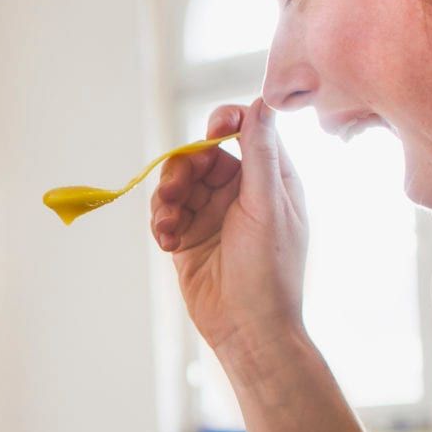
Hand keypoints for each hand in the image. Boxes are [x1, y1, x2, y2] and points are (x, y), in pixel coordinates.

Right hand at [151, 98, 308, 356]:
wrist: (248, 329)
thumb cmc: (269, 270)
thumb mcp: (267, 205)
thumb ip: (260, 153)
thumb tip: (261, 102)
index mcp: (270, 179)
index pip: (244, 132)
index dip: (225, 124)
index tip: (213, 130)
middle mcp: (240, 193)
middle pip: (201, 156)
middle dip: (183, 169)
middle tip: (175, 192)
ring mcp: (211, 216)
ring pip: (177, 184)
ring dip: (166, 198)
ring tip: (168, 224)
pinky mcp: (187, 238)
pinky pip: (165, 214)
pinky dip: (161, 222)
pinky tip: (166, 241)